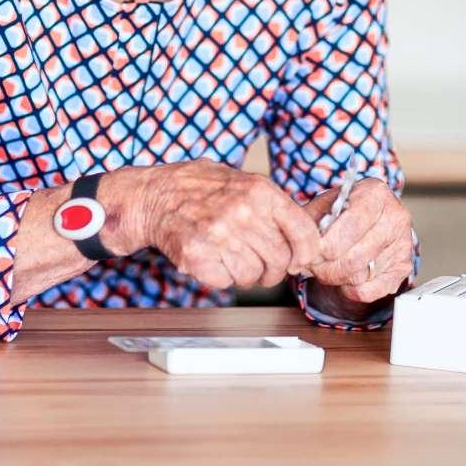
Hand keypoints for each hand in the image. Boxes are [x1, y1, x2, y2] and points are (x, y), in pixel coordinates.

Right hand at [143, 161, 322, 290]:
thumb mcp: (246, 183)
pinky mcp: (197, 256)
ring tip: (230, 256)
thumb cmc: (205, 190)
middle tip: (259, 263)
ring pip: (253, 276)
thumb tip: (309, 243)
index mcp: (261, 191)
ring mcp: (219, 234)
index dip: (306, 253)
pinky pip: (226, 282)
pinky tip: (212, 259)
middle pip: (280, 261)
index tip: (300, 260)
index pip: (303, 231)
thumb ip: (276, 209)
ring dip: (245, 274)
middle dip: (272, 269)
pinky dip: (221, 277)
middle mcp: (243, 211)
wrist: (156, 195)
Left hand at [302, 177, 413, 305]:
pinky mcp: (404, 267)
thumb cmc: (344, 211)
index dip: (326, 245)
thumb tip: (300, 244)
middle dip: (326, 266)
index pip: (351, 226)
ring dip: (335, 277)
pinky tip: (345, 278)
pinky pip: (369, 291)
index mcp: (375, 193)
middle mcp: (395, 216)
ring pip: (359, 276)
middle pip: (354, 257)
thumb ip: (310, 220)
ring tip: (327, 268)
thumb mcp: (324, 205)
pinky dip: (351, 290)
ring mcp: (403, 243)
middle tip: (313, 265)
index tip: (311, 251)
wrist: (370, 220)